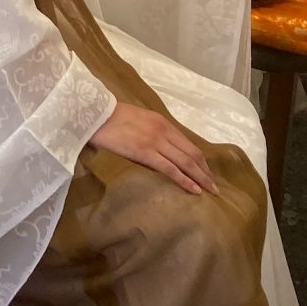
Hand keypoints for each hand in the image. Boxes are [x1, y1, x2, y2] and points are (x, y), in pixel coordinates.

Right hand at [89, 102, 216, 195]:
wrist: (93, 114)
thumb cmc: (110, 116)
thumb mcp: (137, 118)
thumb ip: (152, 129)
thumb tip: (160, 146)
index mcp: (162, 122)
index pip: (188, 144)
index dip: (201, 160)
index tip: (206, 172)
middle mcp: (163, 131)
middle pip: (192, 154)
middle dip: (205, 171)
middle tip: (213, 186)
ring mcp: (155, 141)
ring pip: (186, 162)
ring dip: (200, 178)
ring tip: (210, 191)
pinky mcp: (145, 152)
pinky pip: (170, 169)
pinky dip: (185, 180)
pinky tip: (194, 190)